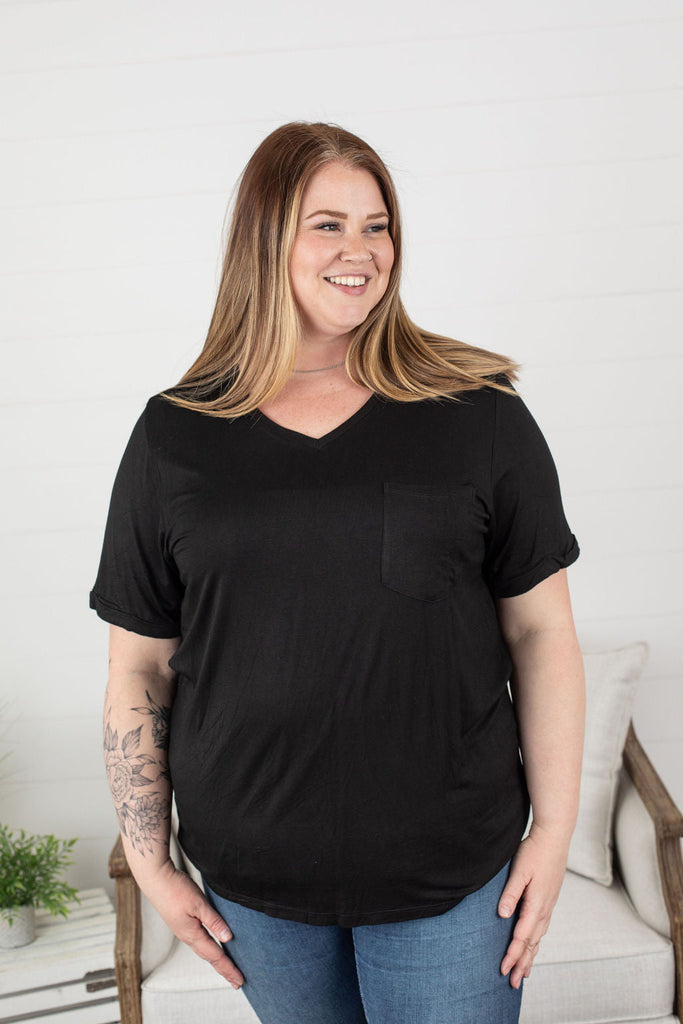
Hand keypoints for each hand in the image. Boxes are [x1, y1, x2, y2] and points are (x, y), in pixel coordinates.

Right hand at [138, 859, 244, 988]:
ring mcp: (183, 930)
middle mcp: (187, 936)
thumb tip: (228, 938)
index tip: (239, 980)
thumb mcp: (199, 904)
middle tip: (236, 982)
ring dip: (216, 960)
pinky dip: (209, 949)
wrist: (155, 879)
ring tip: (226, 968)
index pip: (215, 956)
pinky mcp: (181, 922)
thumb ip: (214, 921)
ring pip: (203, 950)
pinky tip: (212, 946)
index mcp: (192, 934)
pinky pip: (199, 941)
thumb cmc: (176, 889)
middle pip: (209, 957)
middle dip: (223, 969)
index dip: (228, 968)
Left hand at [498, 823, 569, 988]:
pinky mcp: (548, 899)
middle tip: (512, 983)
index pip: (522, 936)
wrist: (555, 836)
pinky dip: (536, 942)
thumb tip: (502, 915)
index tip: (502, 970)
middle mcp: (545, 908)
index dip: (512, 955)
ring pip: (539, 937)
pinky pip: (542, 928)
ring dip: (530, 956)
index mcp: (536, 904)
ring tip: (524, 973)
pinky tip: (533, 945)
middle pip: (532, 943)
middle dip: (522, 963)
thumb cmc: (535, 851)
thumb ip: (511, 893)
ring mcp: (548, 904)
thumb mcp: (519, 870)